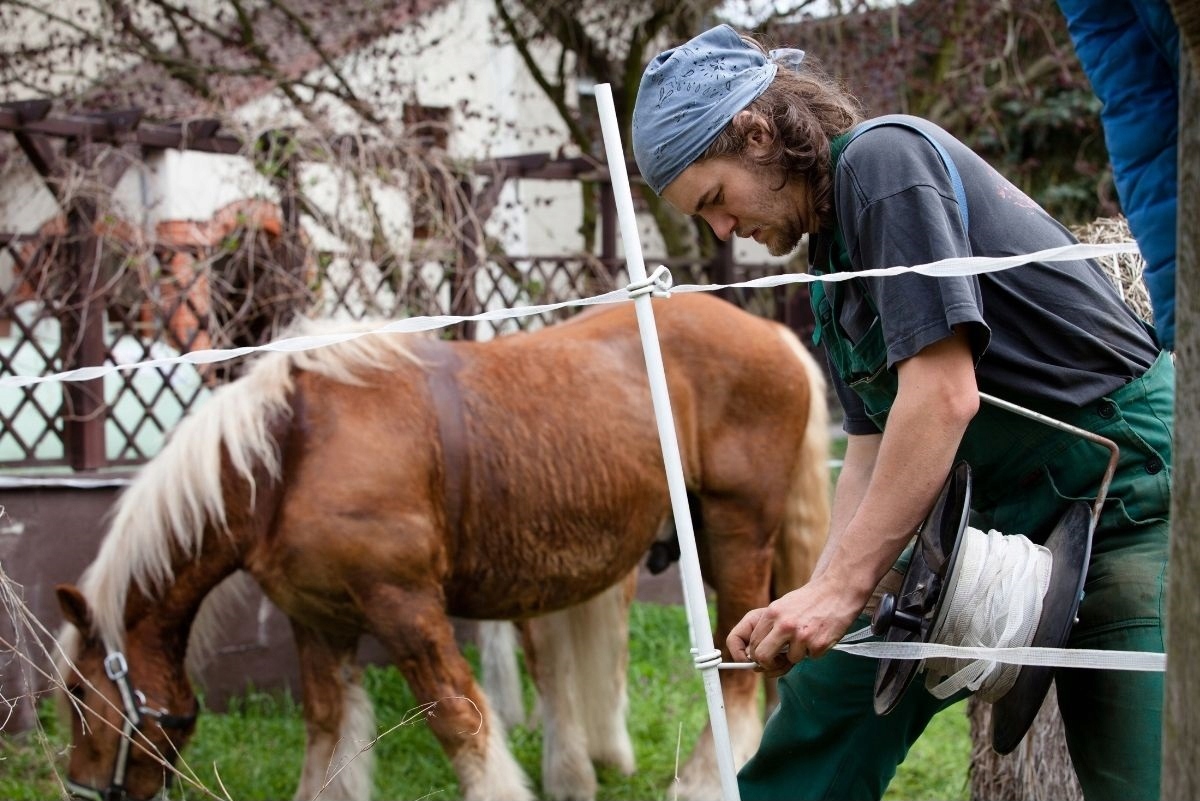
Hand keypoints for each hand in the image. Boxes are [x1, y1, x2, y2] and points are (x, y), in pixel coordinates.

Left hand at [727, 576, 865, 677]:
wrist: (837, 591)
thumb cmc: (808, 601)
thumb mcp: (782, 606)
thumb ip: (769, 625)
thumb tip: (755, 652)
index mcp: (772, 613)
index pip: (754, 643)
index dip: (756, 654)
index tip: (763, 658)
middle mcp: (784, 625)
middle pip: (763, 657)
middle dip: (769, 664)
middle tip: (778, 661)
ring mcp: (801, 636)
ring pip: (791, 659)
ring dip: (799, 652)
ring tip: (808, 636)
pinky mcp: (818, 644)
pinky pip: (811, 657)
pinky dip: (816, 650)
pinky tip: (820, 634)